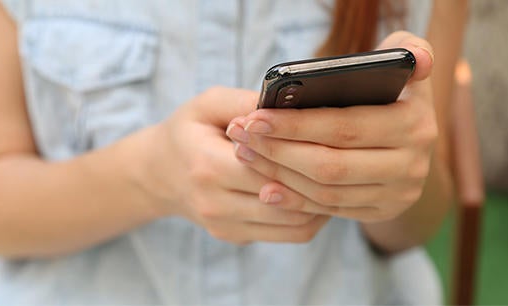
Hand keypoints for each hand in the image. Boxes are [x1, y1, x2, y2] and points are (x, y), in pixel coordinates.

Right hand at [135, 87, 328, 244]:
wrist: (159, 174)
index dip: (303, 153)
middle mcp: (215, 204)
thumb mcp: (208, 104)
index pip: (269, 166)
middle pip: (287, 199)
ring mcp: (226, 226)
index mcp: (207, 166)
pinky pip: (288, 235)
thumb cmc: (189, 132)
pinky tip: (320, 193)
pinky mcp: (236, 237)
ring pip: (295, 225)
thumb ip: (245, 102)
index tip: (331, 137)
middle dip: (320, 179)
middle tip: (347, 158)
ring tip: (339, 177)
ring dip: (322, 203)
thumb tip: (290, 105)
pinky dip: (310, 216)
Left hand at [226, 32, 436, 222]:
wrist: (411, 140)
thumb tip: (417, 60)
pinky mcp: (382, 211)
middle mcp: (411, 165)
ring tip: (247, 154)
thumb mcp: (403, 65)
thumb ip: (407, 48)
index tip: (254, 117)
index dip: (295, 125)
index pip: (344, 128)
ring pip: (326, 191)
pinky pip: (330, 210)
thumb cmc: (393, 91)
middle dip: (278, 151)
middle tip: (241, 136)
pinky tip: (267, 187)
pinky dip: (296, 200)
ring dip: (280, 175)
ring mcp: (398, 194)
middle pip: (330, 165)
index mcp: (414, 124)